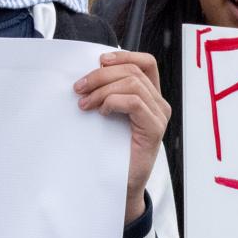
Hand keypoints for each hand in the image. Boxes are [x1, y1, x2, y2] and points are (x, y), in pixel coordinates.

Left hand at [73, 50, 169, 223]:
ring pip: (132, 83)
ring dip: (103, 89)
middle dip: (101, 75)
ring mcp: (159, 116)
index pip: (146, 62)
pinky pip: (135, 102)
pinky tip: (102, 113)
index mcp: (150, 95)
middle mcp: (159, 103)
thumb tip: (89, 72)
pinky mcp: (154, 130)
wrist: (117, 182)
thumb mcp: (108, 113)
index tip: (99, 61)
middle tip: (79, 89)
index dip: (124, 55)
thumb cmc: (110, 148)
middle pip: (132, 70)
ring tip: (85, 104)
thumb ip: (108, 92)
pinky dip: (113, 101)